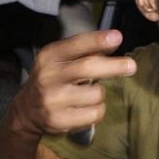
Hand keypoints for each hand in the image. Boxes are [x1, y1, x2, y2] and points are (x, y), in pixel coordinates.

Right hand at [7, 29, 135, 138]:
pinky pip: (94, 114)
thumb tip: (114, 39)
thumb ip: (84, 50)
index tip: (117, 37)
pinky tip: (86, 108)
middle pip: (88, 68)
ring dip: (100, 94)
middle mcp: (48, 77)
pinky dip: (97, 110)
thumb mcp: (60, 60)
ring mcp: (53, 100)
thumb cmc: (52, 79)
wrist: (26, 110)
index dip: (97, 40)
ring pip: (96, 94)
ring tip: (89, 94)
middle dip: (114, 66)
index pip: (75, 45)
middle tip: (132, 66)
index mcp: (49, 56)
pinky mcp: (59, 120)